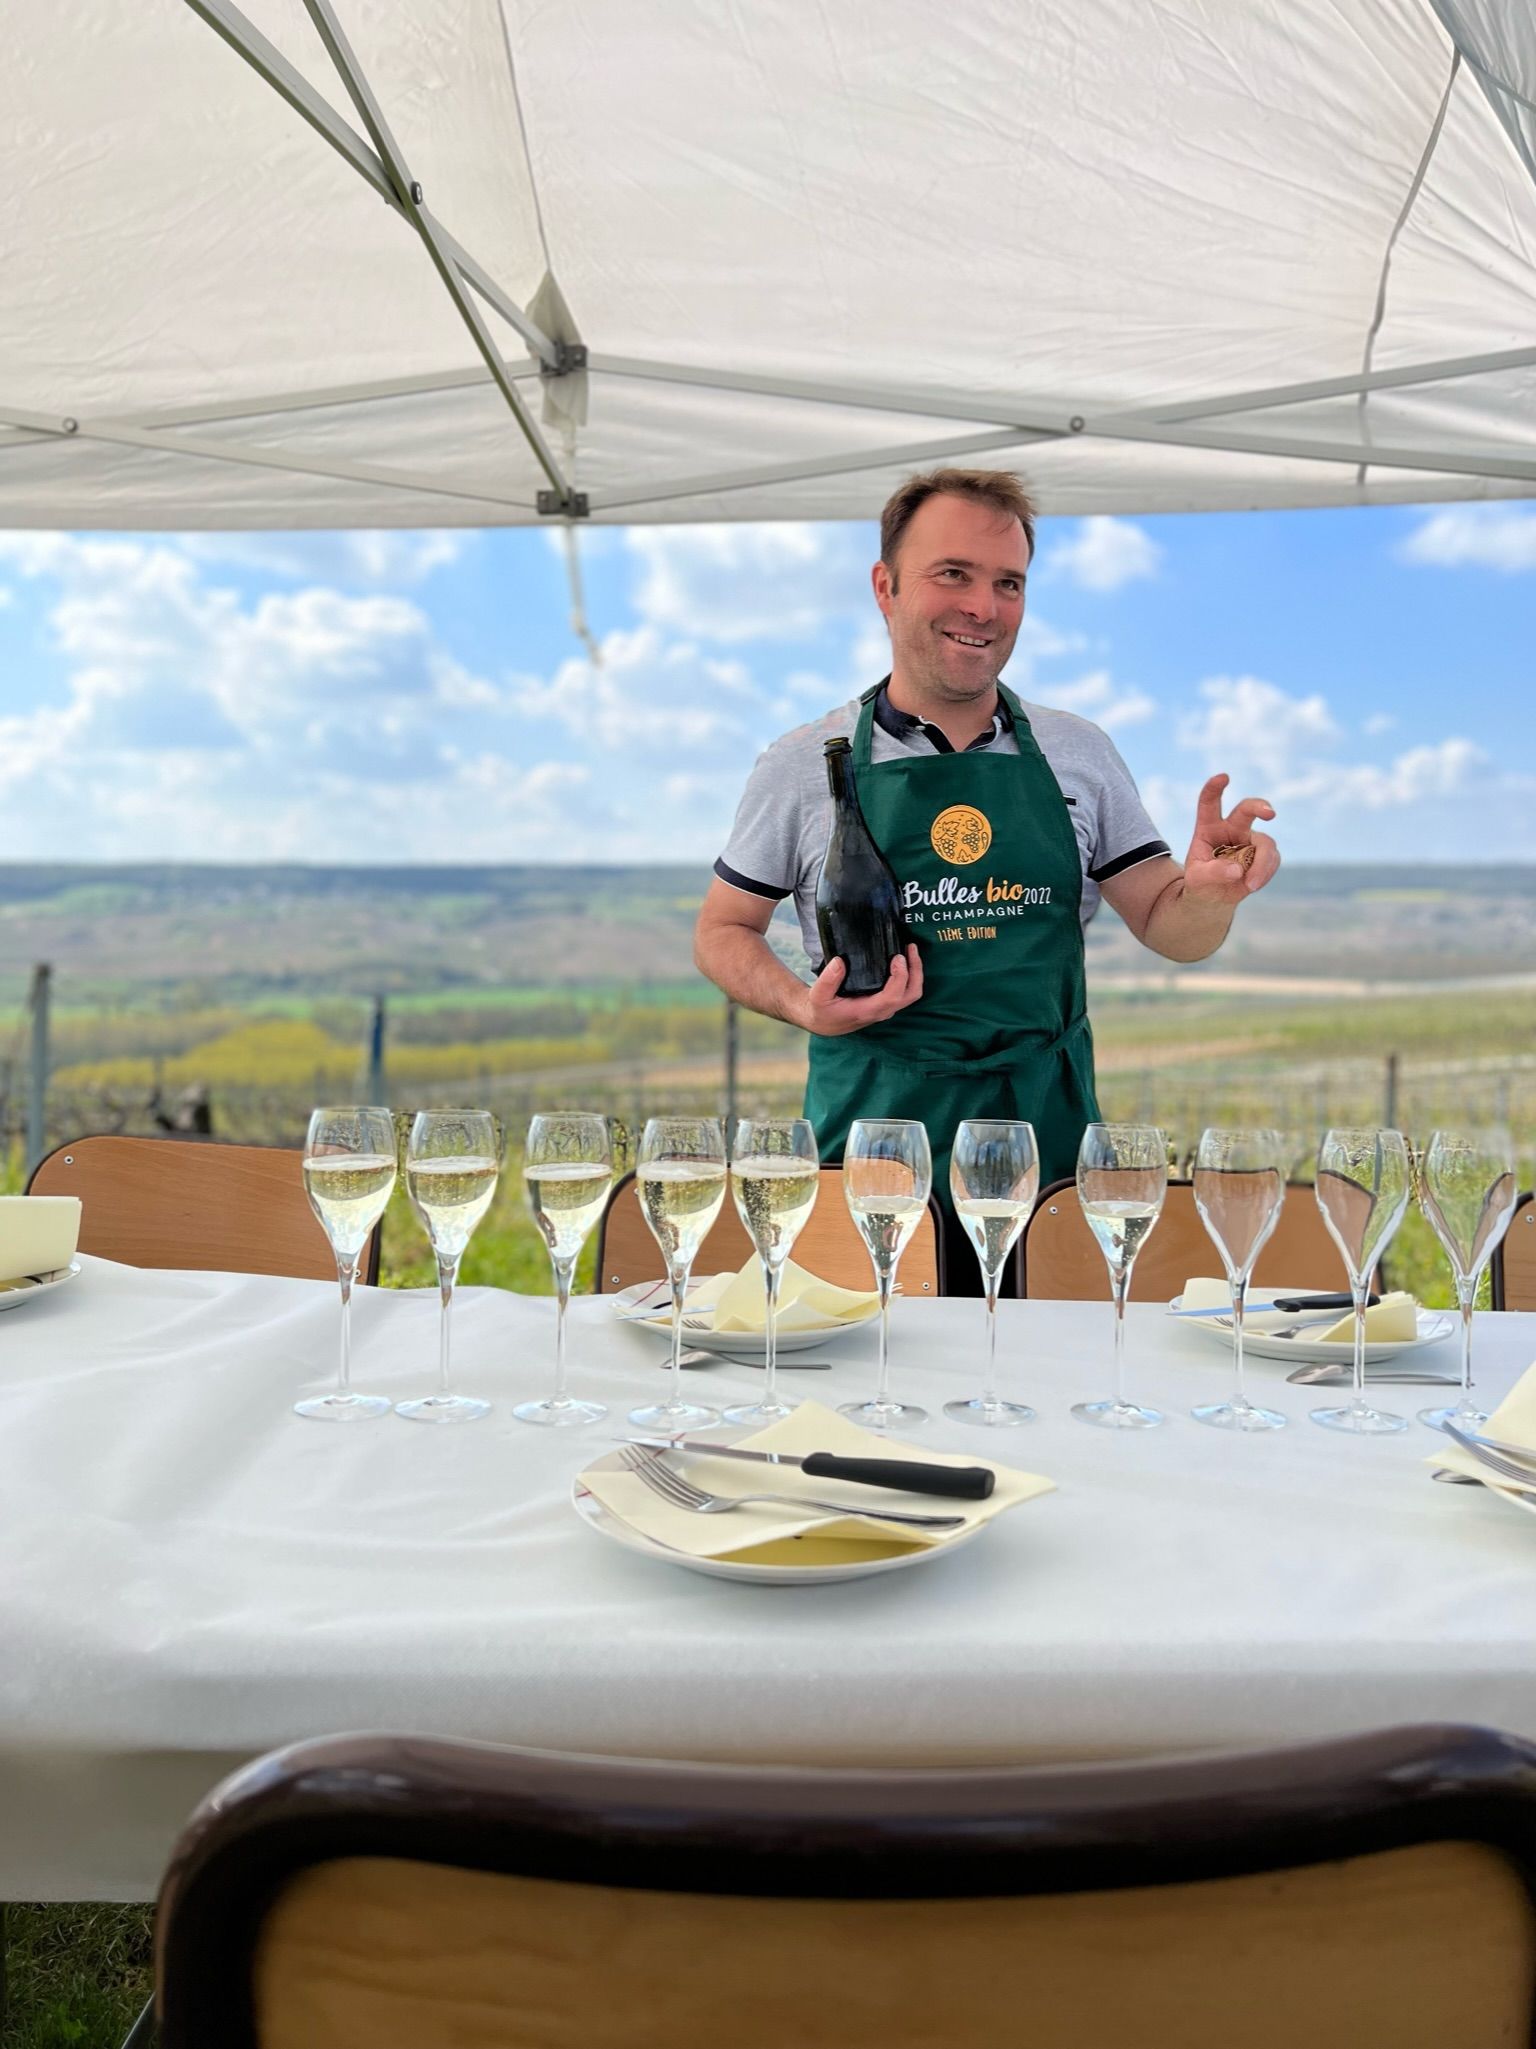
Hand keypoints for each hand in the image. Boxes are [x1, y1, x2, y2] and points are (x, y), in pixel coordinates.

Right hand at [798, 944, 924, 1036]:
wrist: (823, 1022)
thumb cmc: (822, 1009)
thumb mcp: (818, 996)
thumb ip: (827, 980)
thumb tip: (839, 961)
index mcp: (868, 1011)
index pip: (893, 996)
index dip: (900, 976)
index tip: (897, 957)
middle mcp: (881, 1011)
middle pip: (911, 994)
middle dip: (916, 971)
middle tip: (910, 948)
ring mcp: (886, 1008)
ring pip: (911, 993)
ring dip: (915, 972)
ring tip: (909, 950)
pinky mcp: (886, 1003)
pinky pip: (905, 990)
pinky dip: (909, 975)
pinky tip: (903, 959)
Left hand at [1182, 773, 1279, 901]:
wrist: (1213, 898)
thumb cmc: (1200, 882)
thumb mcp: (1197, 879)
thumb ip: (1212, 873)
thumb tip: (1237, 870)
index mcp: (1208, 828)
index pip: (1209, 803)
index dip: (1214, 789)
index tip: (1223, 777)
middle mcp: (1231, 829)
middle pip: (1246, 809)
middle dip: (1259, 807)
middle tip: (1269, 813)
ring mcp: (1249, 840)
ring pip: (1265, 843)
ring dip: (1262, 864)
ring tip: (1249, 885)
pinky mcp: (1263, 854)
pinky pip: (1273, 859)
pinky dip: (1265, 873)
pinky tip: (1252, 885)